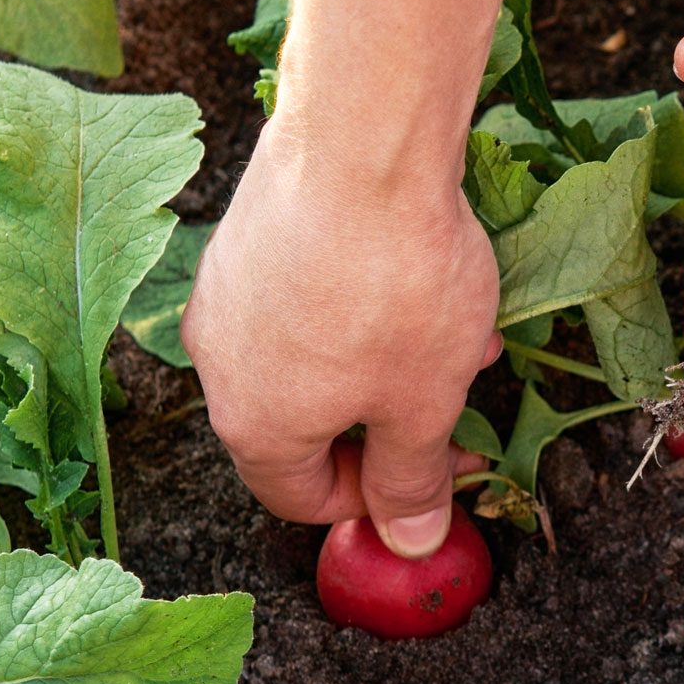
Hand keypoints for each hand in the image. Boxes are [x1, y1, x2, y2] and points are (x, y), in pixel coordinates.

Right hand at [181, 121, 501, 556]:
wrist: (362, 142)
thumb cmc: (393, 284)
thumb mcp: (423, 402)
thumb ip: (413, 480)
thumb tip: (408, 541)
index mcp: (254, 424)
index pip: (299, 498)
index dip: (375, 502)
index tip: (435, 476)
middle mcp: (221, 363)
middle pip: (306, 425)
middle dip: (392, 421)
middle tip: (459, 405)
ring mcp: (227, 291)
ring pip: (315, 354)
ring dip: (391, 360)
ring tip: (462, 333)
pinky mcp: (248, 233)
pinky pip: (307, 294)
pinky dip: (364, 304)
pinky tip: (427, 275)